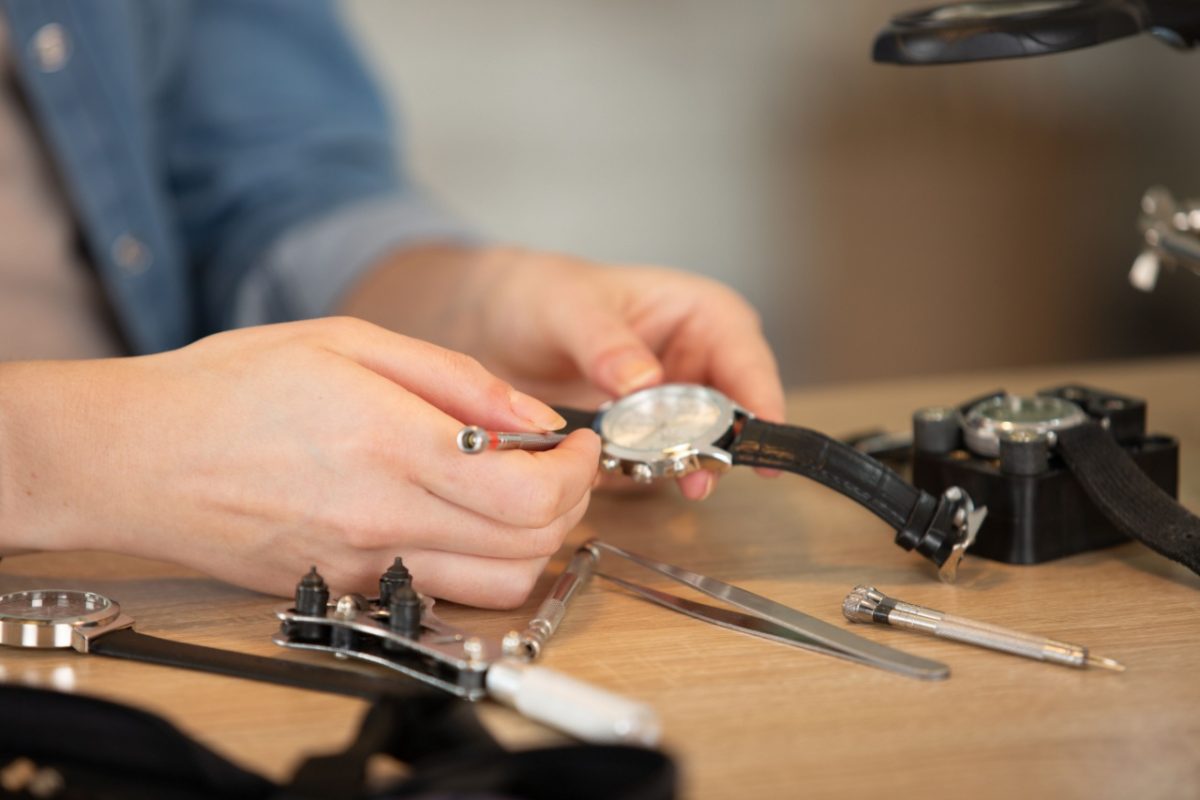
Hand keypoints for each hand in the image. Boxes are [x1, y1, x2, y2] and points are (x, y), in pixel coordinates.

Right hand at [0, 318, 600, 607]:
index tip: (578, 445)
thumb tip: (535, 420)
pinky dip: (480, 563)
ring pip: (498, 585)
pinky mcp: (346, 590)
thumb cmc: (229, 387)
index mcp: (391, 446)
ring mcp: (363, 567)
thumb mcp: (351, 345)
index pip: (530, 494)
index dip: (579, 472)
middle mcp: (383, 521)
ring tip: (515, 491)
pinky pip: (443, 593)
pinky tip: (459, 515)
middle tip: (556, 463)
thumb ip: (457, 381)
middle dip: (569, 504)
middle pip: (531, 548)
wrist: (136, 455)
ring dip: (533, 543)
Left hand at [341, 245, 785, 498]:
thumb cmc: (539, 294)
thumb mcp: (568, 308)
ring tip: (648, 473)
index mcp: (701, 316)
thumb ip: (606, 343)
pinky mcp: (641, 443)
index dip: (760, 405)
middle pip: (731, 418)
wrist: (492, 325)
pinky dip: (634, 477)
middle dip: (715, 448)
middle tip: (694, 476)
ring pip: (696, 450)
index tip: (756, 447)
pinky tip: (609, 471)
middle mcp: (696, 365)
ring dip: (673, 468)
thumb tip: (645, 382)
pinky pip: (651, 469)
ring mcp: (671, 409)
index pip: (748, 362)